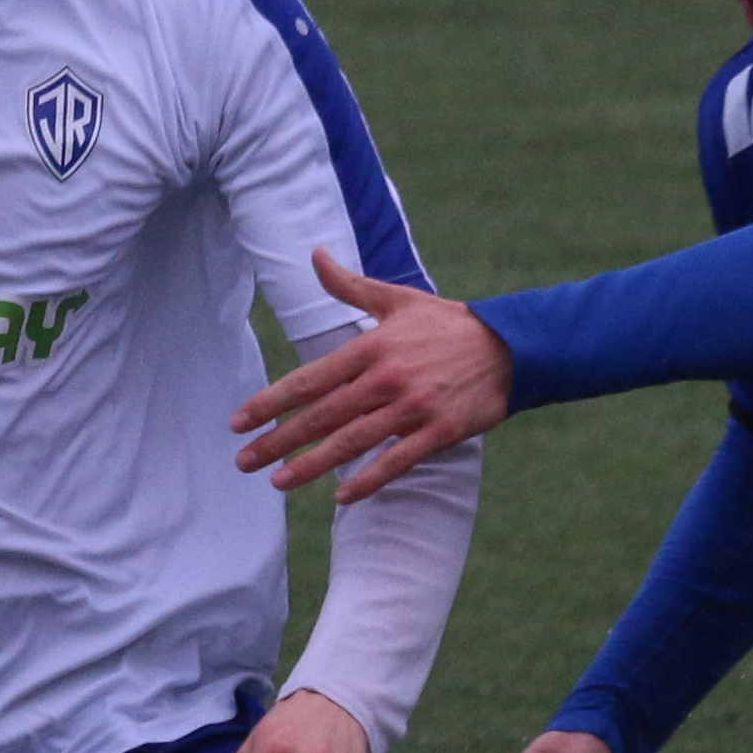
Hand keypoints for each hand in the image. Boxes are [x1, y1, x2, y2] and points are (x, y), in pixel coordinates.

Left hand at [230, 251, 513, 501]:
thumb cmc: (449, 324)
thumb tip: (314, 255)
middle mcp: (387, 379)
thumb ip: (351, 286)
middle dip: (278, 440)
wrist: (513, 346)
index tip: (240, 421)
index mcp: (372, 347)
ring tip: (278, 482)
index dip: (272, 403)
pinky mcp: (439, 432)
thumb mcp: (398, 300)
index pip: (310, 380)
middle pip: (322, 415)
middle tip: (244, 461)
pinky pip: (397, 462)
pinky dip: (369, 480)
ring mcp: (413, 408)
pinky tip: (341, 496)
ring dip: (311, 465)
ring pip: (352, 442)